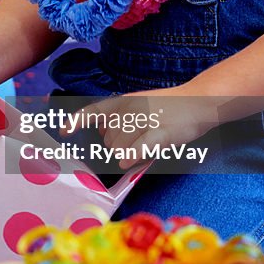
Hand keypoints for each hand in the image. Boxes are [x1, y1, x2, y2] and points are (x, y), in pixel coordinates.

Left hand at [70, 86, 218, 169]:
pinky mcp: (161, 132)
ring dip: (127, 155)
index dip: (76, 122)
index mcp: (124, 102)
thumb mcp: (140, 104)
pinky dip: (131, 156)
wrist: (199, 101)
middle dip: (117, 149)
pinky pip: (138, 149)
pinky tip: (129, 161)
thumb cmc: (169, 107)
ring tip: (146, 148)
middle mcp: (131, 109)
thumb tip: (102, 134)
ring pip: (120, 148)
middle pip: (108, 140)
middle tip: (138, 144)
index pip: (93, 111)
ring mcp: (146, 120)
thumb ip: (119, 118)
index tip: (63, 132)